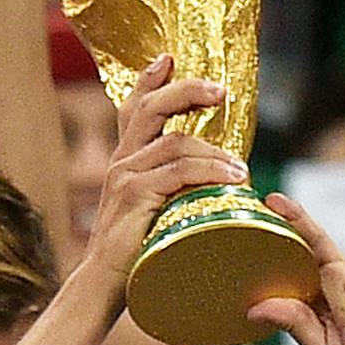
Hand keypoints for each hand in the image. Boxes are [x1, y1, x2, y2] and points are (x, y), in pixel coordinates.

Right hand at [82, 55, 248, 274]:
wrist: (102, 286)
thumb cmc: (132, 257)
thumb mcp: (151, 216)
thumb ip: (172, 195)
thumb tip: (216, 186)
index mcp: (124, 162)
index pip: (133, 110)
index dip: (149, 81)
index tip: (167, 58)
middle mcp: (121, 162)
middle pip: (153, 109)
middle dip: (188, 92)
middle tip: (221, 91)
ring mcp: (124, 176)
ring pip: (176, 142)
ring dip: (215, 152)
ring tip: (242, 168)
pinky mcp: (134, 194)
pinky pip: (178, 172)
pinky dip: (210, 171)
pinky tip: (232, 178)